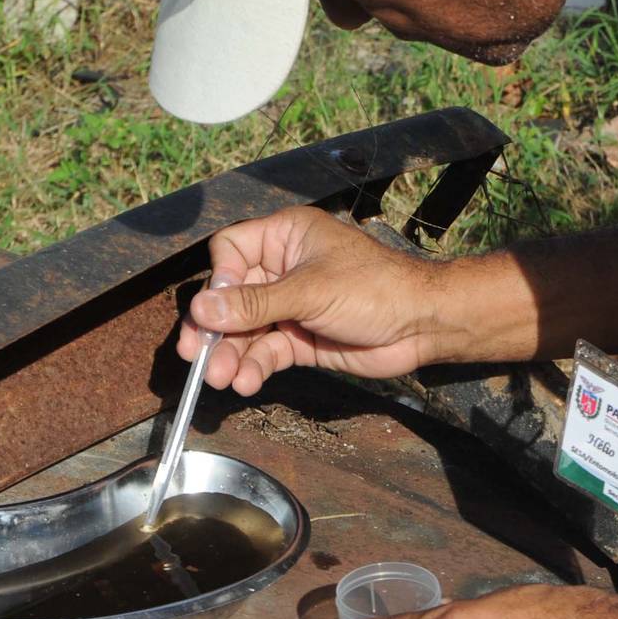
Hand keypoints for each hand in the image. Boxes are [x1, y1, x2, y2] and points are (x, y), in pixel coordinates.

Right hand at [180, 207, 450, 394]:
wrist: (421, 325)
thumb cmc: (374, 288)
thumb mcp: (310, 291)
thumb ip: (254, 303)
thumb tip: (202, 309)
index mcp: (286, 237)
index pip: (231, 250)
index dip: (219, 279)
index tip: (216, 308)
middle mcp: (283, 268)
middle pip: (230, 297)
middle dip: (215, 328)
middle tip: (195, 355)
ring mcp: (291, 306)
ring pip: (245, 330)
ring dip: (230, 354)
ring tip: (221, 377)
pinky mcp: (300, 338)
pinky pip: (266, 351)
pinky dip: (254, 367)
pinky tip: (246, 382)